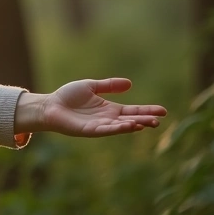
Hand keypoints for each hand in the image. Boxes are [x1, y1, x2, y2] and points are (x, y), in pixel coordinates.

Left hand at [18, 78, 166, 136]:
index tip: (163, 111)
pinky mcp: (90, 130)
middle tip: (159, 120)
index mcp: (110, 108)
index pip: (133, 110)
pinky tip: (129, 126)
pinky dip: (118, 128)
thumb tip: (130, 83)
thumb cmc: (68, 97)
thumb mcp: (91, 86)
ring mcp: (100, 126)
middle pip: (131, 119)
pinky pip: (106, 130)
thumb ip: (109, 86)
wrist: (50, 105)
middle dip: (145, 120)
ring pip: (121, 126)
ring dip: (134, 125)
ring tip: (148, 123)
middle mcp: (108, 119)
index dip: (147, 110)